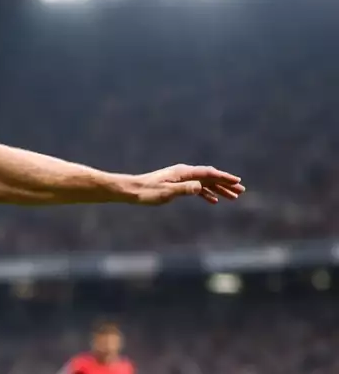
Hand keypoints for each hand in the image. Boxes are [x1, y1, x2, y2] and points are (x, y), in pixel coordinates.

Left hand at [124, 165, 243, 205]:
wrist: (132, 190)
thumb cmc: (147, 192)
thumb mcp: (166, 192)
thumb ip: (184, 190)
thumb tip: (200, 187)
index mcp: (183, 172)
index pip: (209, 173)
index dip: (224, 178)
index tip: (237, 182)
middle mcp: (184, 173)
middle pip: (210, 177)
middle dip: (226, 184)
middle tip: (240, 191)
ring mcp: (181, 179)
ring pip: (205, 183)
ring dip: (218, 190)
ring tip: (232, 197)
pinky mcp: (177, 185)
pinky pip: (196, 188)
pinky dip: (206, 193)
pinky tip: (213, 200)